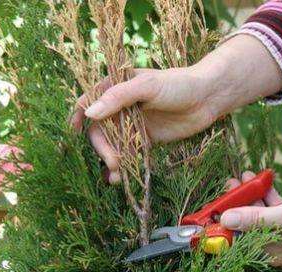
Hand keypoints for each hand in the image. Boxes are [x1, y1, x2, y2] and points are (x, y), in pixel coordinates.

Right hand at [71, 35, 281, 182]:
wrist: (208, 98)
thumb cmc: (178, 84)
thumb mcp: (147, 86)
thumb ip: (118, 97)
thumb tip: (89, 113)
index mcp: (117, 86)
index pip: (90, 100)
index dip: (79, 115)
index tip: (73, 131)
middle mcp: (121, 106)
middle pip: (100, 129)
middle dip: (102, 147)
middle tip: (113, 162)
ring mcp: (133, 124)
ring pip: (113, 144)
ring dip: (110, 160)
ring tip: (116, 176)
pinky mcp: (145, 139)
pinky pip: (129, 153)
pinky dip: (123, 165)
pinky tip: (121, 177)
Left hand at [221, 171, 281, 266]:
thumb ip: (254, 219)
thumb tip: (225, 220)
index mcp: (271, 252)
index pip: (237, 242)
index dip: (222, 224)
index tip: (213, 207)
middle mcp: (274, 246)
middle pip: (245, 225)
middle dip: (236, 203)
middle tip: (230, 184)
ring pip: (258, 214)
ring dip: (251, 195)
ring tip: (245, 176)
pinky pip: (273, 209)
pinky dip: (266, 195)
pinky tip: (261, 179)